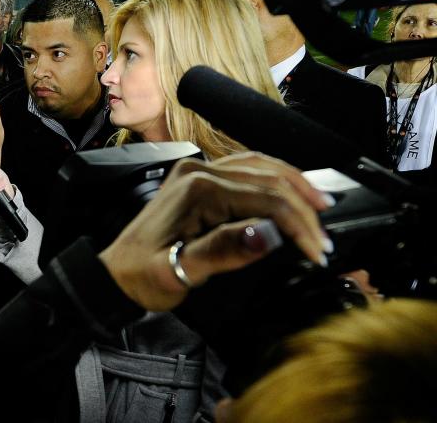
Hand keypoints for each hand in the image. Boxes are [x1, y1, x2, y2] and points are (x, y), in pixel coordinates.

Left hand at [99, 152, 331, 311]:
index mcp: (198, 190)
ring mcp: (198, 171)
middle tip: (327, 237)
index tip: (319, 252)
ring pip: (260, 165)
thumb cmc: (144, 276)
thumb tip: (265, 234)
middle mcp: (199, 171)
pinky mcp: (199, 179)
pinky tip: (290, 191)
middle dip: (304, 206)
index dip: (299, 225)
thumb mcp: (180, 271)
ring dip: (294, 185)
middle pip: (269, 177)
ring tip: (322, 207)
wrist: (115, 274)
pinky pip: (246, 168)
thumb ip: (223, 251)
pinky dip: (274, 178)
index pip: (266, 198)